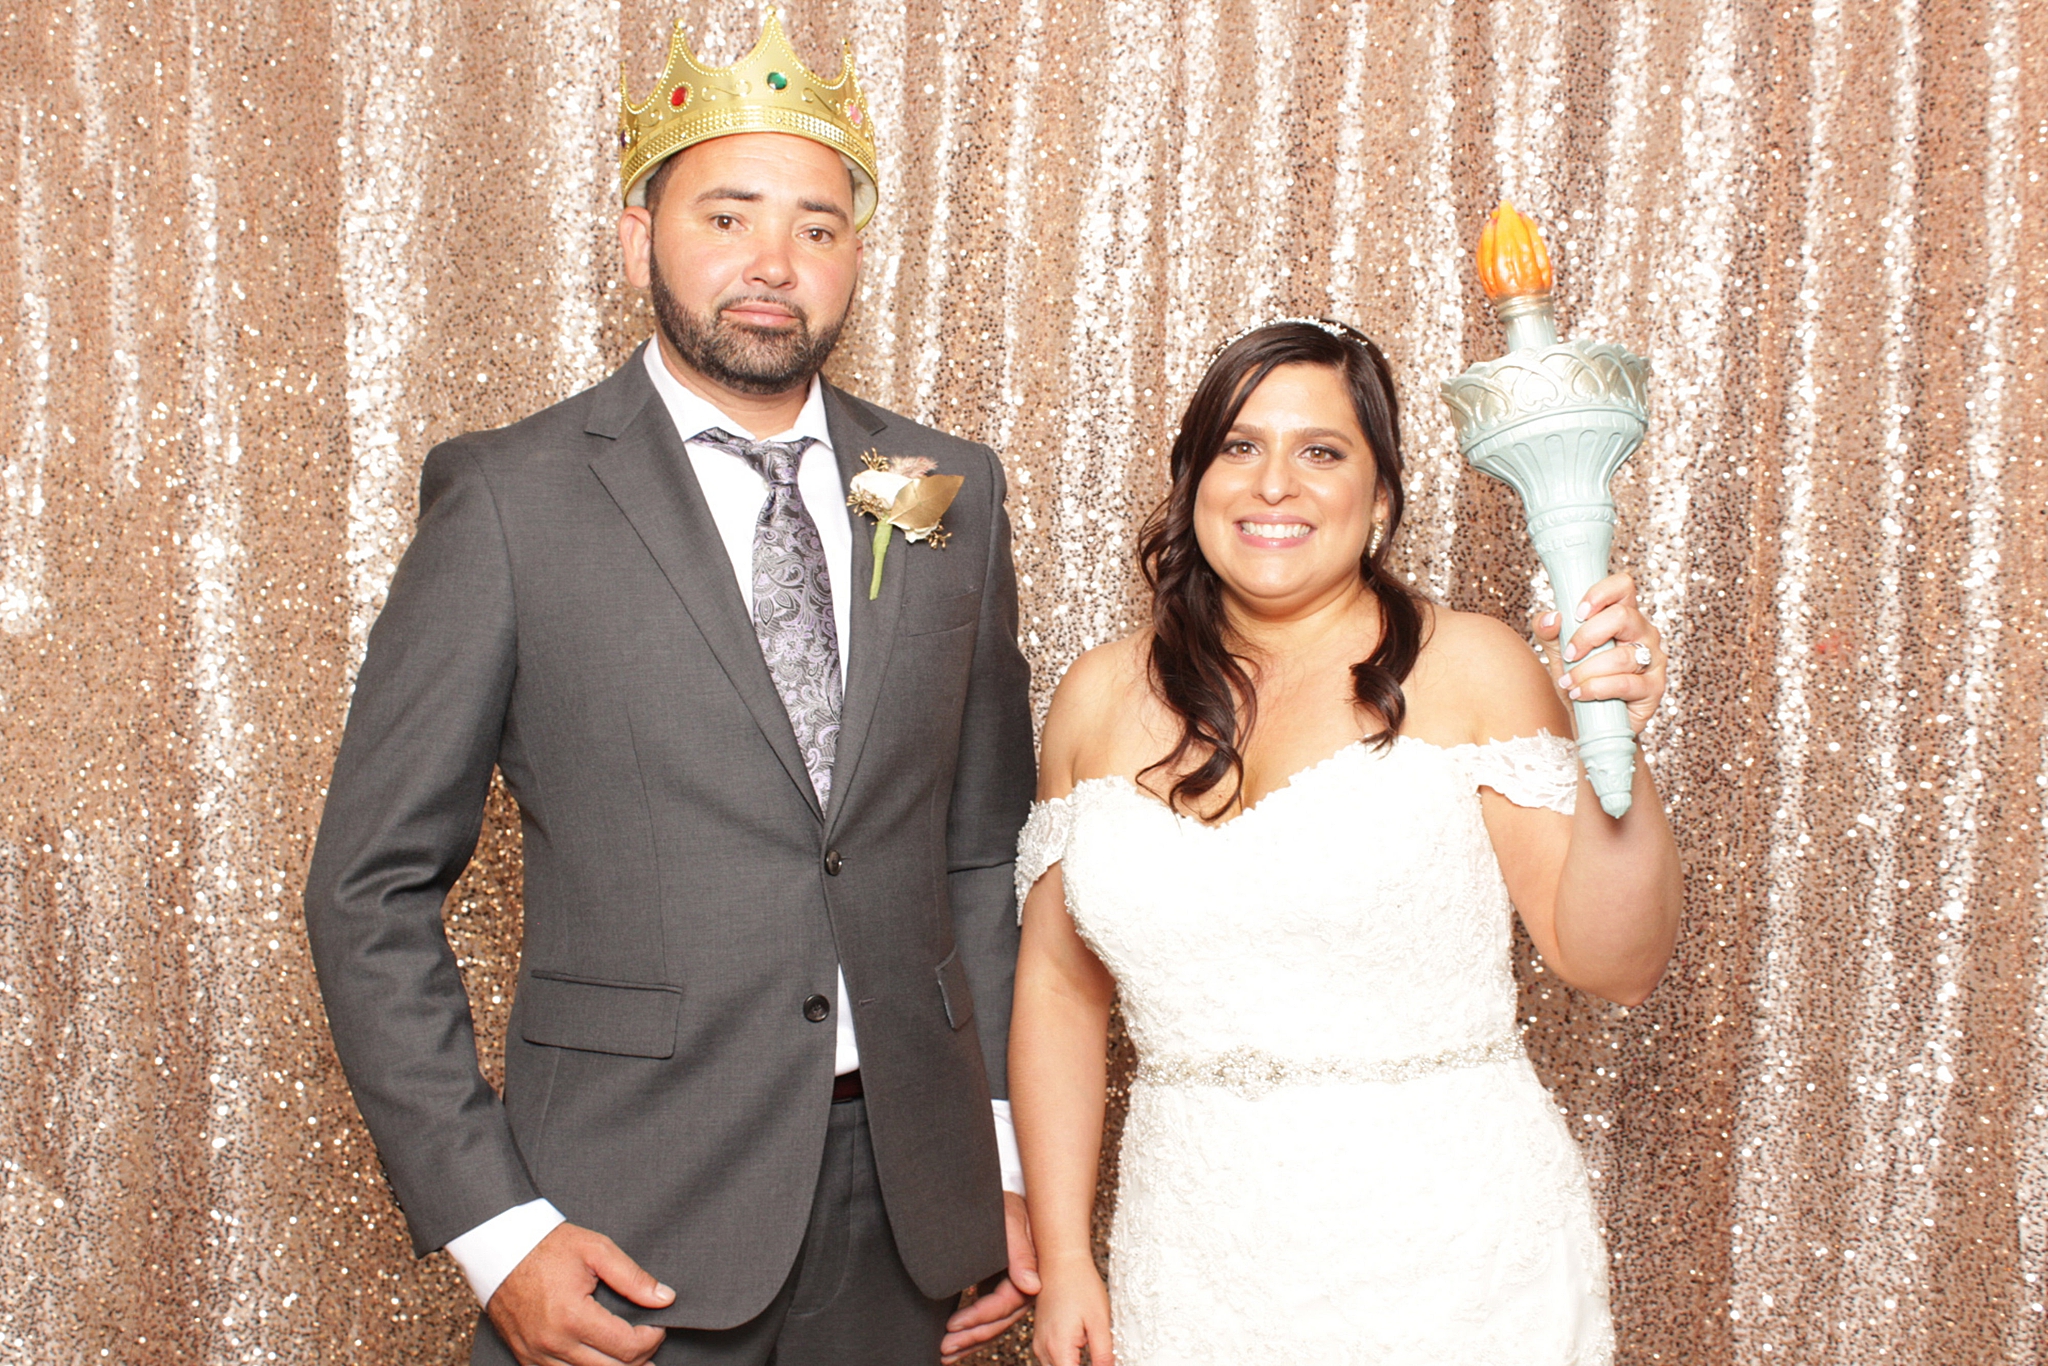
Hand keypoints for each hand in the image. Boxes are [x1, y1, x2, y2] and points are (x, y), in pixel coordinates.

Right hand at [486, 1222, 673, 1365]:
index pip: (628, 1347)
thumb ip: (633, 1277)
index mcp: (573, 1316)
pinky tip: (600, 1361)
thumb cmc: (547, 1246)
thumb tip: (665, 1299)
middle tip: (651, 1344)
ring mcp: (536, 1355)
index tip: (658, 1325)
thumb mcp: (596, 1249)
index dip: (652, 1339)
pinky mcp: (525, 1358)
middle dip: (639, 1359)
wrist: (499, 1249)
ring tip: (633, 1360)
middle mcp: (553, 1343)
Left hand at [942, 1191, 1039, 1361]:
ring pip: (993, 1323)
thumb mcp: (1011, 1222)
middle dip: (971, 1337)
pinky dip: (972, 1329)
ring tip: (945, 1354)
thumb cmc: (1004, 1203)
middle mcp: (1024, 1284)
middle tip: (944, 1349)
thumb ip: (1020, 1253)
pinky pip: (986, 1315)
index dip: (978, 1317)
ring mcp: (1011, 1288)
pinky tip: (955, 1342)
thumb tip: (1032, 1287)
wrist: (999, 1192)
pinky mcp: (997, 1286)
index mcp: (1031, 1270)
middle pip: (999, 1321)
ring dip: (970, 1340)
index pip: (1004, 1304)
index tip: (952, 1324)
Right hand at [1029, 1253, 1112, 1365]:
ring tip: (1091, 1351)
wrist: (1061, 1260)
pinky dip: (1066, 1362)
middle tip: (1100, 1359)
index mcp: (1058, 1348)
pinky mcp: (1040, 1337)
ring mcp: (1039, 1343)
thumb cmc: (1080, 1284)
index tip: (1103, 1365)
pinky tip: (1082, 1351)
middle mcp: (1043, 1349)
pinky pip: (1051, 1360)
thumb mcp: (1100, 1322)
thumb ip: (1103, 1355)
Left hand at [1533, 571, 1665, 735]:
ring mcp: (1653, 659)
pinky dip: (1596, 688)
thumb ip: (1549, 631)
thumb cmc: (1578, 680)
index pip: (1623, 587)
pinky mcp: (1655, 688)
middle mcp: (1643, 633)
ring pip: (1622, 655)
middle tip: (1569, 653)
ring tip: (1568, 682)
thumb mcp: (1558, 652)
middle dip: (1587, 636)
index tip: (1577, 613)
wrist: (1589, 722)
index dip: (1600, 594)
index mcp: (1623, 616)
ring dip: (1586, 670)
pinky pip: (1626, 682)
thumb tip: (1551, 618)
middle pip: (1623, 616)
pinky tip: (1580, 694)